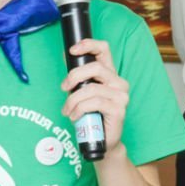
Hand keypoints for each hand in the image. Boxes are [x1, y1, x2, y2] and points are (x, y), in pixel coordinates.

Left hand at [60, 38, 128, 156]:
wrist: (102, 140)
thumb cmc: (91, 115)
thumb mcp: (82, 92)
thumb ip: (78, 77)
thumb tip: (65, 55)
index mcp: (110, 74)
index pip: (104, 50)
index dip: (88, 45)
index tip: (72, 50)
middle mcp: (118, 82)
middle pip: (95, 67)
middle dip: (74, 76)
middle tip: (64, 88)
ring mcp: (121, 96)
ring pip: (91, 89)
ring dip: (73, 100)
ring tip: (67, 110)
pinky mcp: (118, 109)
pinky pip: (93, 103)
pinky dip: (79, 109)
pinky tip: (75, 116)